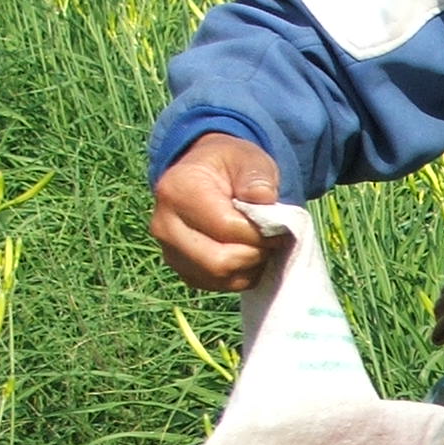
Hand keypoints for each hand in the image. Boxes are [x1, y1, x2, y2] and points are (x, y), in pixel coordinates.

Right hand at [150, 133, 283, 290]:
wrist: (207, 177)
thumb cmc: (230, 167)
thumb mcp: (248, 159)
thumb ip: (257, 176)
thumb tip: (263, 198)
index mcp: (178, 190)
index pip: (226, 228)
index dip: (260, 232)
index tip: (278, 224)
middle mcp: (165, 225)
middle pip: (218, 261)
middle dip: (255, 253)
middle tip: (271, 239)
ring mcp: (170, 251)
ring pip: (219, 277)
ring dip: (250, 266)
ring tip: (260, 244)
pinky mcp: (183, 270)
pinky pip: (219, 286)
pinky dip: (242, 275)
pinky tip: (248, 254)